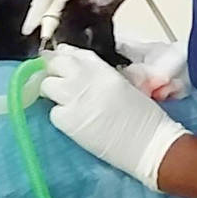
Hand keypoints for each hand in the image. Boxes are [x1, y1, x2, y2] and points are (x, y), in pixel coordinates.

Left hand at [39, 45, 189, 190]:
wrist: (149, 143)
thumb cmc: (145, 117)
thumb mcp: (124, 85)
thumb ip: (102, 76)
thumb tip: (83, 75)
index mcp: (103, 70)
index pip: (74, 54)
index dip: (63, 55)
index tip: (58, 58)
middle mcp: (86, 79)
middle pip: (55, 65)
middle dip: (53, 71)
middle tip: (57, 82)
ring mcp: (74, 99)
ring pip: (47, 86)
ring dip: (52, 92)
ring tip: (63, 103)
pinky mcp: (68, 122)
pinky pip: (53, 113)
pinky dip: (59, 116)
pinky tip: (71, 121)